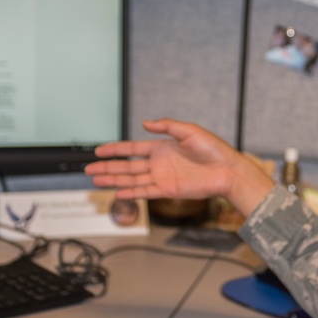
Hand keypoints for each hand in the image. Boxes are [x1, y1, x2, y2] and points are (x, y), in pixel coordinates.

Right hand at [85, 118, 273, 216]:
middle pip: (126, 166)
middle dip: (107, 167)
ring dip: (113, 180)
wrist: (227, 170)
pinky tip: (117, 193)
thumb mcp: (189, 131)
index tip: (98, 150)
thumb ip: (167, 126)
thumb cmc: (213, 149)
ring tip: (96, 181)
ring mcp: (161, 178)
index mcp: (161, 147)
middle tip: (89, 168)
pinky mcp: (168, 191)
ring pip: (131, 180)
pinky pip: (145, 192)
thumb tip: (146, 123)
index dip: (115, 149)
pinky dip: (130, 193)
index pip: (132, 148)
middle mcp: (158, 163)